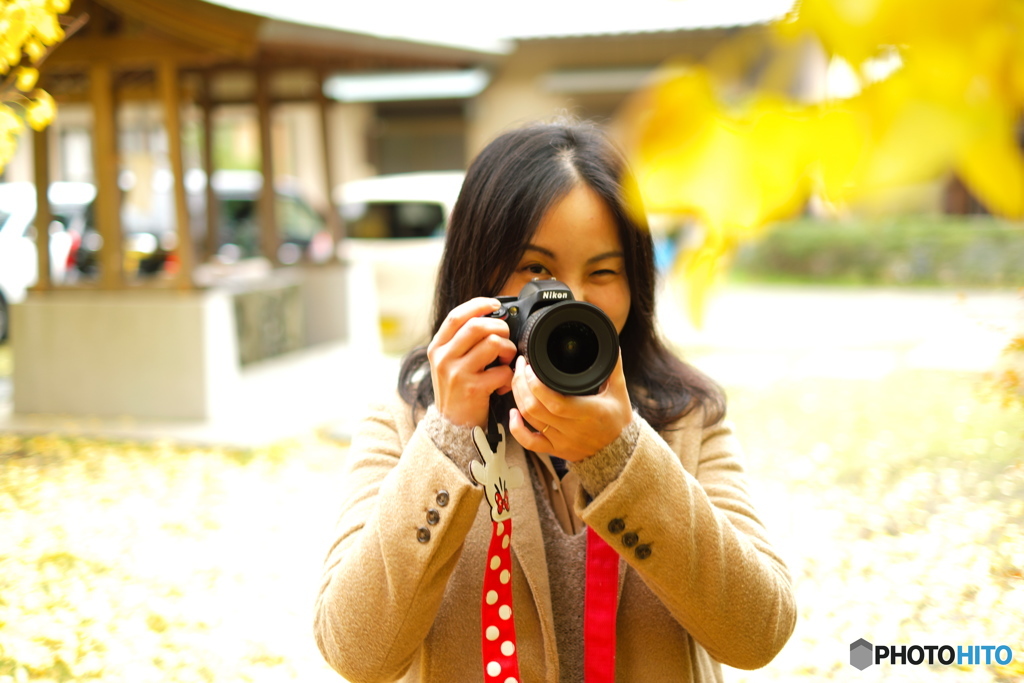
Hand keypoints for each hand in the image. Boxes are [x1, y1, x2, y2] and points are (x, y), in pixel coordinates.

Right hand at [428, 297, 517, 427]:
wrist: (452, 426)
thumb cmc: (457, 390)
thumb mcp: (449, 362)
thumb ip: (462, 341)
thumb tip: (490, 317)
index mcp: (438, 347)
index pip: (457, 316)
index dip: (478, 305)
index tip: (495, 305)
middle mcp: (444, 357)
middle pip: (477, 325)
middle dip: (500, 328)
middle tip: (505, 340)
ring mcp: (457, 373)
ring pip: (493, 343)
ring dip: (507, 350)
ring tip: (504, 361)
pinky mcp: (472, 389)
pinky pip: (502, 371)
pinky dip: (508, 376)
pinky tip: (501, 384)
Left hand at [508, 351, 631, 461]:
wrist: (620, 452)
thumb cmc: (619, 421)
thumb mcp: (619, 391)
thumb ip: (613, 367)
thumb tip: (611, 343)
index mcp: (587, 413)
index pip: (554, 402)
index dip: (536, 385)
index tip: (530, 366)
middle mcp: (572, 429)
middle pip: (535, 408)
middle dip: (521, 384)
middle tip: (521, 366)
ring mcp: (561, 441)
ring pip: (529, 420)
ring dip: (518, 397)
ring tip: (517, 380)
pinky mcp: (554, 450)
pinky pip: (529, 443)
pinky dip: (516, 428)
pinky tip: (513, 413)